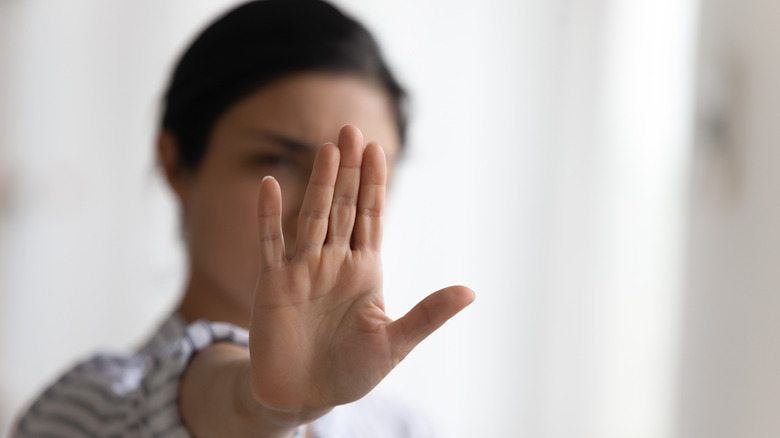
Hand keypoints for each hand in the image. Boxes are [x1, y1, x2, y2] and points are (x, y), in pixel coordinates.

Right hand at [250, 125, 474, 413]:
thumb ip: (428, 314)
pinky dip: (268, 217)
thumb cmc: (352, 373)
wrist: (305, 397)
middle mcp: (334, 263)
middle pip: (342, 207)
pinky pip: (270, 244)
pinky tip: (270, 186)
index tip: (378, 149)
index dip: (375, 184)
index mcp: (365, 271)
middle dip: (349, 170)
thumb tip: (471, 291)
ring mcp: (302, 270)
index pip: (372, 217)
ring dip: (319, 183)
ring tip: (328, 149)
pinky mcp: (273, 284)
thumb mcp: (395, 344)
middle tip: (351, 129)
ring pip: (311, 216)